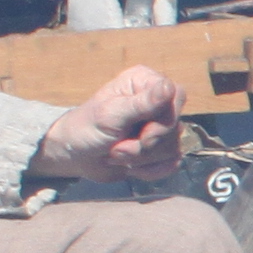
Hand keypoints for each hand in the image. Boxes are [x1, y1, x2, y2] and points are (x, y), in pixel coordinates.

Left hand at [35, 65, 186, 183]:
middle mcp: (157, 101)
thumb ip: (141, 104)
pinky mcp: (161, 147)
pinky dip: (149, 170)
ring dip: (141, 159)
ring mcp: (160, 124)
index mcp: (145, 82)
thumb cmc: (86, 128)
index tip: (141, 134)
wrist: (76, 156)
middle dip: (145, 146)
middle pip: (174, 126)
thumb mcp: (110, 115)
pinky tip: (130, 167)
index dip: (163, 120)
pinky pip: (171, 163)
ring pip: (173, 148)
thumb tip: (168, 88)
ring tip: (116, 155)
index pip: (176, 95)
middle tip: (117, 148)